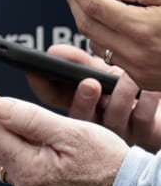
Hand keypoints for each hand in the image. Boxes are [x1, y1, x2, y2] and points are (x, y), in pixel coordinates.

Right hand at [45, 44, 160, 150]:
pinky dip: (146, 99)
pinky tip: (150, 88)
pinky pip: (142, 117)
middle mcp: (95, 122)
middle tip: (89, 83)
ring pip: (113, 117)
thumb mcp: (103, 71)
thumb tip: (53, 51)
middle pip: (79, 116)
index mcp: (81, 104)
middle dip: (83, 99)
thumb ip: (80, 62)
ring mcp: (118, 131)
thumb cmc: (130, 88)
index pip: (53, 98)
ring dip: (121, 93)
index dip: (42, 87)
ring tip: (129, 77)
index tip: (36, 72)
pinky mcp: (144, 134)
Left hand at [59, 0, 160, 89]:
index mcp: (144, 29)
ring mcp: (139, 69)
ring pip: (95, 42)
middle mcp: (138, 53)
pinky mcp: (143, 79)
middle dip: (74, 1)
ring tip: (87, 0)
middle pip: (87, 24)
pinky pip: (110, 56)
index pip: (92, 4)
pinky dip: (102, 38)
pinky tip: (107, 24)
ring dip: (85, 20)